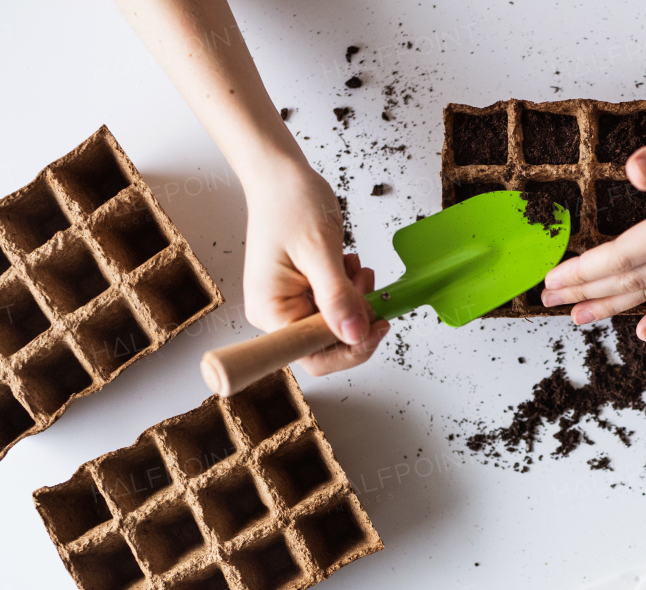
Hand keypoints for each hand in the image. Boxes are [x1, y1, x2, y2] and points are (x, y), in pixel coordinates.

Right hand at [241, 159, 389, 373]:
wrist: (281, 176)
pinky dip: (350, 291)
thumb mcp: (319, 251)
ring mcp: (289, 304)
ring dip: (356, 301)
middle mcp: (276, 314)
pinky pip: (334, 307)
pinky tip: (348, 267)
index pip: (312, 356)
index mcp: (271, 311)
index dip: (348, 350)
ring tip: (356, 270)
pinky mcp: (303, 293)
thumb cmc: (289, 203)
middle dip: (356, 319)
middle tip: (369, 288)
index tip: (374, 328)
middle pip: (327, 344)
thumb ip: (338, 297)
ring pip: (336, 324)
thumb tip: (355, 335)